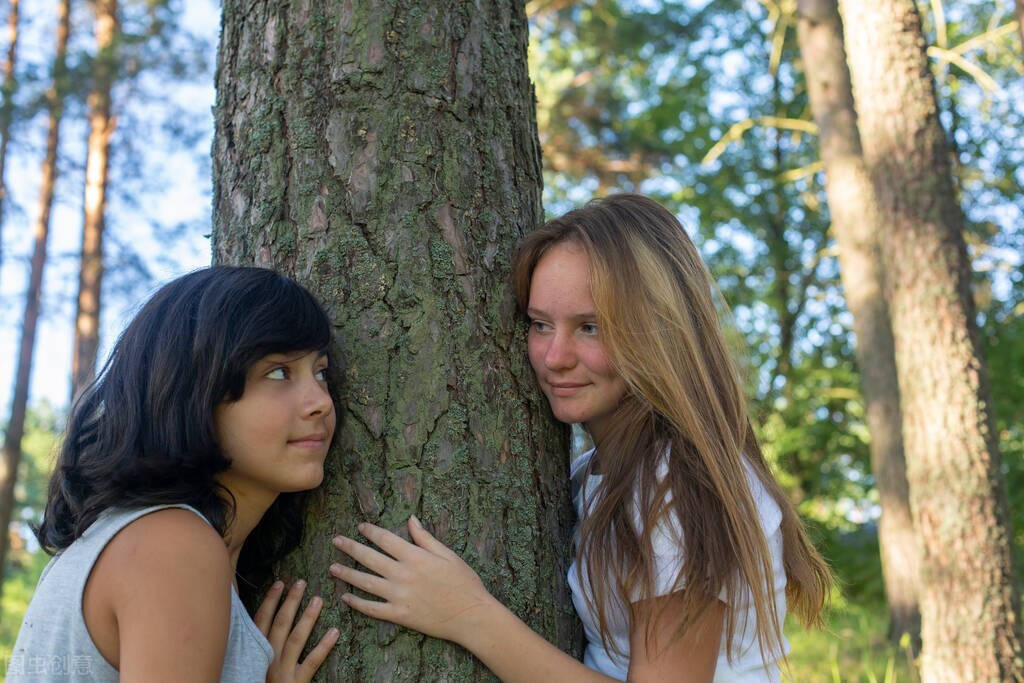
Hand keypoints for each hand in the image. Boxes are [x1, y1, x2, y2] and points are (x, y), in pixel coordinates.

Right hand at [254, 579, 339, 682]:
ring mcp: (282, 671)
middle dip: (290, 602)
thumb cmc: (260, 681)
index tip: (280, 583)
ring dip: (307, 618)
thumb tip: (264, 620)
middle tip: (301, 582)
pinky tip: (334, 631)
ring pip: (295, 639)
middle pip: (279, 624)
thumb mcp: (254, 661)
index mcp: (255, 652)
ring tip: (318, 599)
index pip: (260, 621)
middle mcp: (267, 659)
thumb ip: (258, 642)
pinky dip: (323, 646)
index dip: (270, 601)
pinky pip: (311, 662)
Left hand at [330, 515, 494, 643]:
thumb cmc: (464, 583)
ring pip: (365, 582)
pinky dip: (357, 603)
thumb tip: (411, 519)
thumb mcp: (448, 554)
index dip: (370, 532)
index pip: (386, 539)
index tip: (360, 527)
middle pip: (370, 558)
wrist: (471, 615)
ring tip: (333, 568)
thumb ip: (426, 538)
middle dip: (350, 548)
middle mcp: (403, 574)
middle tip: (336, 541)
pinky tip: (346, 598)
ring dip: (347, 574)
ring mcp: (399, 596)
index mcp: (416, 556)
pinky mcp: (399, 615)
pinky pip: (372, 609)